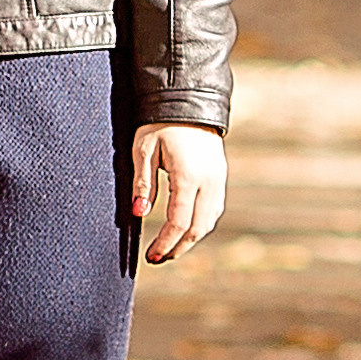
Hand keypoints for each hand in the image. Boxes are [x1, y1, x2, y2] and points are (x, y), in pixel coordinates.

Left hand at [133, 121, 225, 263]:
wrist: (189, 101)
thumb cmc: (160, 124)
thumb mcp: (143, 149)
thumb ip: (143, 183)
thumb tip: (139, 214)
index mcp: (188, 175)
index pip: (179, 221)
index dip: (165, 243)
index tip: (151, 256)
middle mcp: (209, 181)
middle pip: (197, 228)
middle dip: (178, 247)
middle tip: (158, 258)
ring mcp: (219, 180)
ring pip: (209, 221)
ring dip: (190, 239)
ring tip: (169, 248)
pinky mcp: (220, 177)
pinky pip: (214, 209)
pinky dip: (200, 225)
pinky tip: (185, 230)